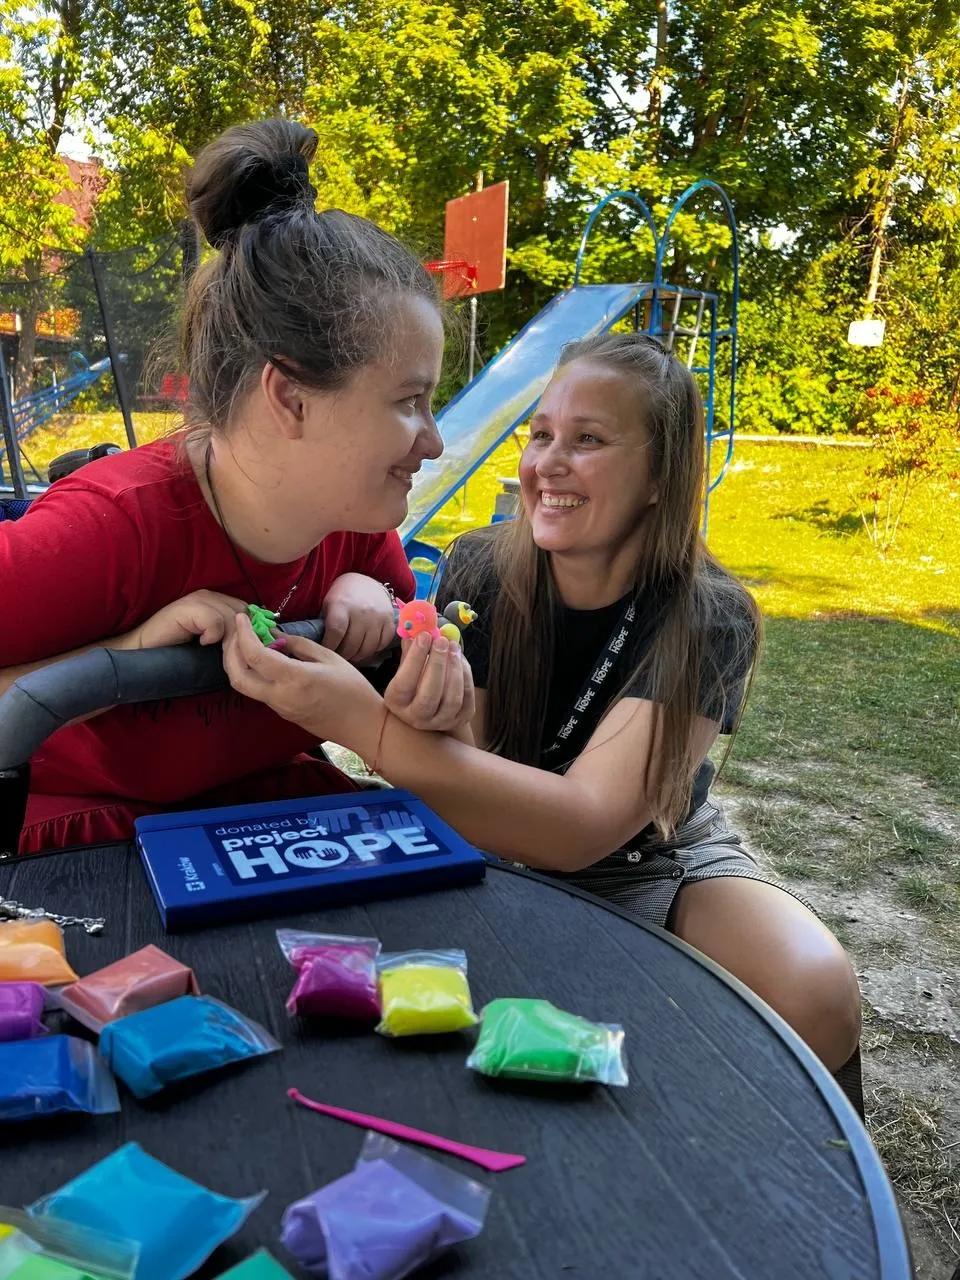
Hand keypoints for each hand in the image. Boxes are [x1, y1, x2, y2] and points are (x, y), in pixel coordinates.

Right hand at [128, 590, 248, 648]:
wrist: (145, 651)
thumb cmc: (179, 650)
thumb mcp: (213, 642)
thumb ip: (232, 636)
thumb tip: (261, 642)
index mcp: (217, 601)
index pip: (248, 610)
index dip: (253, 630)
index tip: (252, 649)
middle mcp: (209, 595)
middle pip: (242, 613)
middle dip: (242, 637)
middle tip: (231, 654)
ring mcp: (197, 599)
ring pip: (231, 617)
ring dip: (228, 640)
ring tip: (215, 650)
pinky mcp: (187, 608)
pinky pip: (215, 620)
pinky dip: (212, 635)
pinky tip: (202, 643)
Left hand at [223, 612, 380, 747]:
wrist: (362, 726)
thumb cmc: (353, 690)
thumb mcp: (330, 658)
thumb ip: (298, 645)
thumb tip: (274, 635)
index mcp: (295, 679)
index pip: (255, 656)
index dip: (243, 634)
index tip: (242, 618)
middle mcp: (281, 696)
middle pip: (237, 676)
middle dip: (229, 652)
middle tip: (236, 632)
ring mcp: (279, 708)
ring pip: (244, 685)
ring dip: (238, 663)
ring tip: (246, 642)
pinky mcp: (281, 713)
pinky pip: (259, 691)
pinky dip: (252, 672)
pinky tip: (263, 659)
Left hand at [321, 573, 395, 663]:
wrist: (365, 582)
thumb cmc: (342, 596)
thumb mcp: (328, 604)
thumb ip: (324, 624)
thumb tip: (319, 647)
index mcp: (342, 605)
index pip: (335, 633)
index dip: (330, 646)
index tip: (326, 652)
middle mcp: (361, 611)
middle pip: (351, 645)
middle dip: (342, 655)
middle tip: (338, 657)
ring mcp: (377, 617)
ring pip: (367, 649)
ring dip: (357, 656)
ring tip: (350, 654)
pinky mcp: (389, 621)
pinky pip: (382, 644)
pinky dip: (373, 650)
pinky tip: (364, 647)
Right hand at [383, 632, 475, 732]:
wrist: (429, 708)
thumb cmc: (414, 682)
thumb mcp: (405, 668)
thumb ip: (410, 650)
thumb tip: (416, 627)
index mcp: (396, 702)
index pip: (405, 683)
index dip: (415, 659)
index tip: (424, 636)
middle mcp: (416, 717)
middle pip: (429, 695)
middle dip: (437, 664)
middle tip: (441, 640)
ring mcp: (439, 721)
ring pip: (452, 699)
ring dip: (454, 669)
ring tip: (453, 647)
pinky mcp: (459, 720)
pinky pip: (467, 699)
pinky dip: (466, 676)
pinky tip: (460, 659)